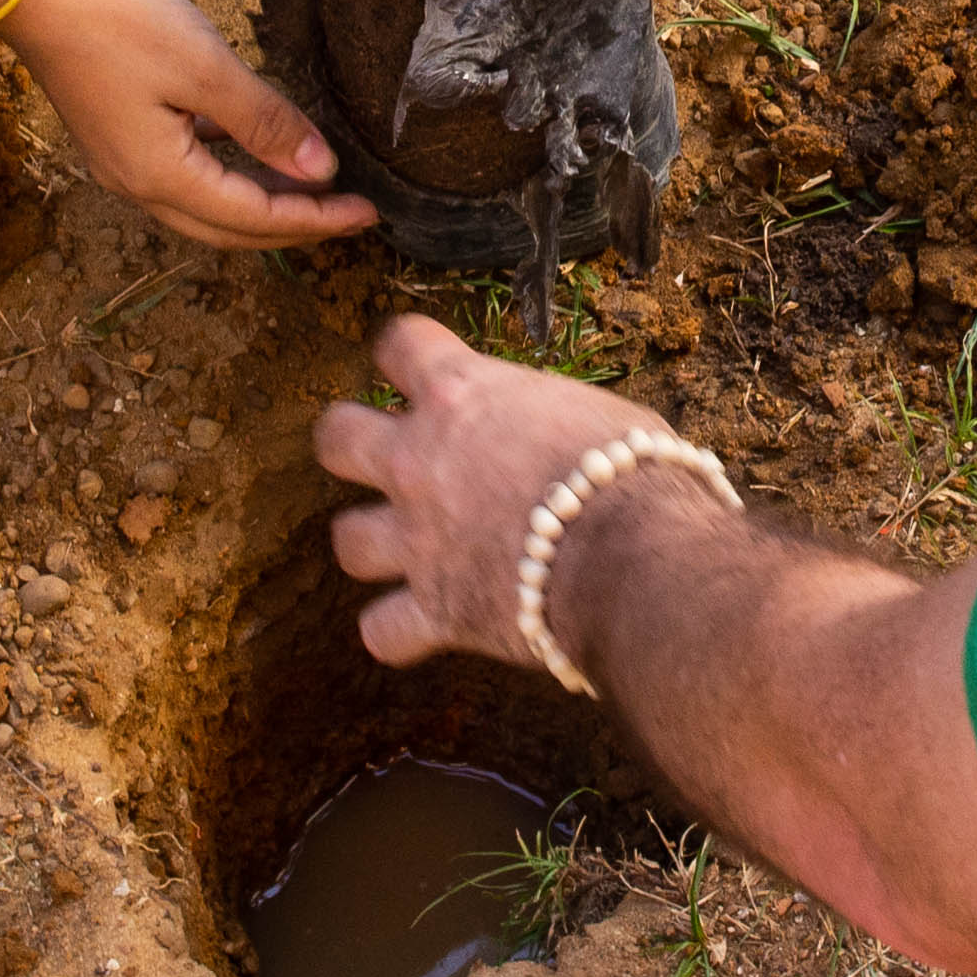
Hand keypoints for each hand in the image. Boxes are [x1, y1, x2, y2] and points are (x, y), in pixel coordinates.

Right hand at [0, 0, 375, 249]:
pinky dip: (228, 172)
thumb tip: (319, 171)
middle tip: (351, 216)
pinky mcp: (116, 136)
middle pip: (230, 227)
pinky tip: (251, 149)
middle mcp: (138, 184)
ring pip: (206, 205)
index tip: (370, 213)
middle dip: (294, 226)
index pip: (255, 218)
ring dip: (261, 203)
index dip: (316, 220)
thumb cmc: (117, 19)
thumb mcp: (205, 67)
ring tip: (312, 190)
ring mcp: (122, 163)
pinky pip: (185, 173)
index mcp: (162, 176)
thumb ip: (263, 123)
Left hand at [314, 312, 688, 670]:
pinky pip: (382, 632)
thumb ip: (551, 424)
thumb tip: (565, 443)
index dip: (406, 355)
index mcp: (463, 395)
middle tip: (390, 459)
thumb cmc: (638, 475)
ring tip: (402, 550)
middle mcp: (421, 462)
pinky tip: (422, 628)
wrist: (640, 560)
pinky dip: (398, 633)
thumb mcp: (596, 417)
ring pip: (346, 540)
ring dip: (372, 544)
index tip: (420, 368)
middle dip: (352, 445)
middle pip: (336, 437)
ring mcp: (418, 540)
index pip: (400, 344)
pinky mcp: (435, 610)